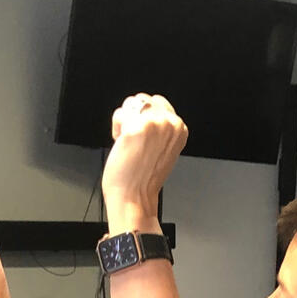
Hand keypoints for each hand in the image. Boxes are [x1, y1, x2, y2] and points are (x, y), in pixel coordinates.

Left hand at [101, 94, 186, 233]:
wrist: (134, 197)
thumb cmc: (143, 179)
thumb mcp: (163, 149)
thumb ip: (161, 129)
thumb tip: (148, 111)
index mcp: (180, 128)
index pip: (159, 103)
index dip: (145, 118)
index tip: (144, 138)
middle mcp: (170, 123)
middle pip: (144, 100)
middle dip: (134, 117)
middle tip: (135, 142)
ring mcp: (154, 123)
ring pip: (131, 104)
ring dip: (125, 122)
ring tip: (129, 143)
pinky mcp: (137, 127)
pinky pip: (119, 114)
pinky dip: (116, 129)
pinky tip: (122, 145)